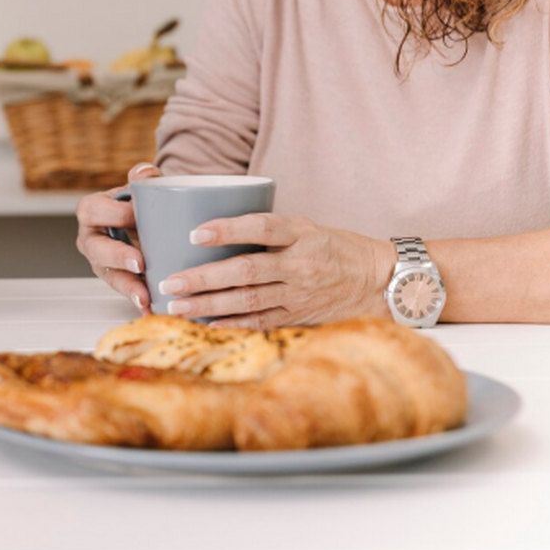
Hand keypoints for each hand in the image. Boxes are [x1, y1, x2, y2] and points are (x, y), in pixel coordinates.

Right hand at [75, 163, 160, 313]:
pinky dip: (139, 301)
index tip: (136, 215)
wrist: (152, 221)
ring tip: (145, 296)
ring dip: (128, 287)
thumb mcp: (142, 187)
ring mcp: (103, 262)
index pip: (92, 210)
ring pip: (110, 276)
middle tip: (139, 262)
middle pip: (97, 249)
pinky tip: (151, 309)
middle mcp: (92, 239)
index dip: (112, 213)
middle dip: (117, 257)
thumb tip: (143, 173)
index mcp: (92, 211)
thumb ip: (144, 178)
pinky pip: (125, 292)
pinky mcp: (118, 280)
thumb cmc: (142, 203)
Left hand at [159, 213, 396, 327]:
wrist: (379, 281)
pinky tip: (205, 323)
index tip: (196, 233)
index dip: (228, 229)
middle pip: (246, 270)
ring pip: (248, 300)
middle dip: (203, 278)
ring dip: (208, 304)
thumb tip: (214, 226)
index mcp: (302, 233)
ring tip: (176, 305)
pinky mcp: (298, 315)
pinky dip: (232, 323)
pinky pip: (260, 321)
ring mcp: (299, 293)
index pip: (261, 227)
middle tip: (169, 281)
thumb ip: (267, 229)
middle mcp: (300, 263)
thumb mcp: (307, 226)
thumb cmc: (335, 247)